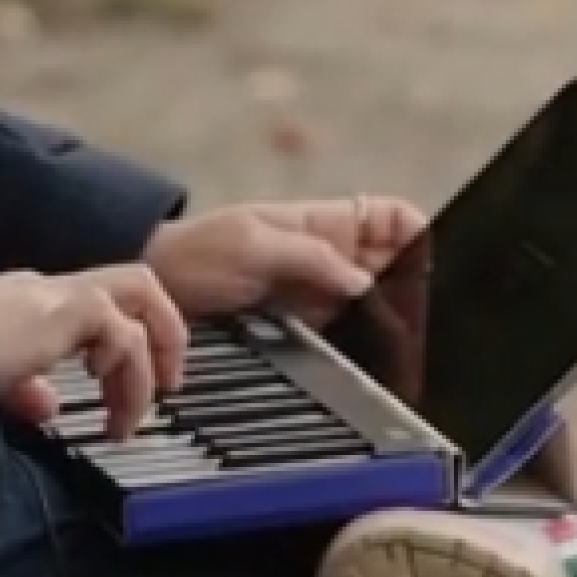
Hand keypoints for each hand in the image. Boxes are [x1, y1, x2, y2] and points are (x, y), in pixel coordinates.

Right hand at [0, 264, 187, 439]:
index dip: (118, 348)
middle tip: (168, 385)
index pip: (91, 307)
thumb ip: (21, 392)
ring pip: (142, 292)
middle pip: (134, 282)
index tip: (119, 395)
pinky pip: (125, 332)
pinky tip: (110, 404)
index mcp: (24, 304)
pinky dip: (132, 372)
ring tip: (146, 406)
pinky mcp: (66, 308)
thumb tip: (47, 407)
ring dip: (157, 351)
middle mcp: (44, 288)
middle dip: (164, 330)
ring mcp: (55, 293)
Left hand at [143, 194, 428, 320]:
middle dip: (408, 287)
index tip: (424, 266)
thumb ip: (312, 257)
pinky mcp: (303, 331)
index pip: (393, 218)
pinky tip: (364, 359)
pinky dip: (357, 345)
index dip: (417, 234)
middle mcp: (329, 259)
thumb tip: (363, 282)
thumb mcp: (254, 243)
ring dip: (384, 321)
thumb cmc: (194, 254)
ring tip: (392, 341)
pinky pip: (344, 336)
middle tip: (410, 314)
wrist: (151, 291)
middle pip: (393, 268)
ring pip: (374, 307)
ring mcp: (317, 296)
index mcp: (323, 223)